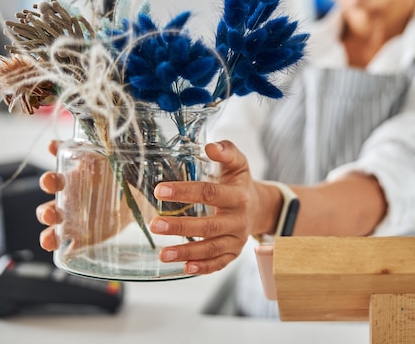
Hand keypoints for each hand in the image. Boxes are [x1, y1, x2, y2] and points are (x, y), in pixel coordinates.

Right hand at [36, 140, 135, 251]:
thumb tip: (59, 143)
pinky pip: (71, 246)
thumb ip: (88, 150)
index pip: (53, 182)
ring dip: (49, 234)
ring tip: (50, 239)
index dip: (49, 182)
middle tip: (51, 213)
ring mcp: (75, 222)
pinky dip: (66, 249)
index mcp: (71, 182)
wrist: (136, 196)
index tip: (50, 182)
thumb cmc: (115, 174)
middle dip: (45, 212)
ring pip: (54, 230)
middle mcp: (68, 203)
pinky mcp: (85, 237)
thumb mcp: (106, 159)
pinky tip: (66, 251)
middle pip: (48, 209)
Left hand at [150, 140, 264, 274]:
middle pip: (209, 225)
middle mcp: (239, 219)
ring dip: (187, 252)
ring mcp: (237, 239)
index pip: (210, 193)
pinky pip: (219, 263)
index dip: (185, 192)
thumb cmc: (240, 182)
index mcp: (238, 195)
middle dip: (180, 226)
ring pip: (212, 248)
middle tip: (155, 224)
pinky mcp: (234, 253)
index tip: (160, 191)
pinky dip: (203, 267)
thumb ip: (226, 151)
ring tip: (163, 254)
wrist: (259, 207)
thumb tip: (210, 145)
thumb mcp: (238, 163)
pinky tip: (184, 268)